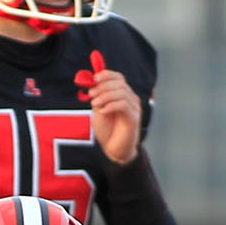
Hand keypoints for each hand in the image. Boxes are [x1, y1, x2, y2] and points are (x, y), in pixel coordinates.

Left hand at [74, 48, 143, 163]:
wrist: (114, 149)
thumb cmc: (107, 130)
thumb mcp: (99, 110)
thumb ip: (97, 96)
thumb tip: (91, 82)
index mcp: (123, 95)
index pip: (119, 77)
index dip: (107, 75)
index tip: (94, 78)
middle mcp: (131, 99)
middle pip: (120, 83)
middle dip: (103, 87)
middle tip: (91, 95)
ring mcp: (134, 108)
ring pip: (122, 93)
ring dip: (105, 96)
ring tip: (94, 105)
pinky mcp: (134, 118)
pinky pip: (123, 105)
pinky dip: (111, 106)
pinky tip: (103, 112)